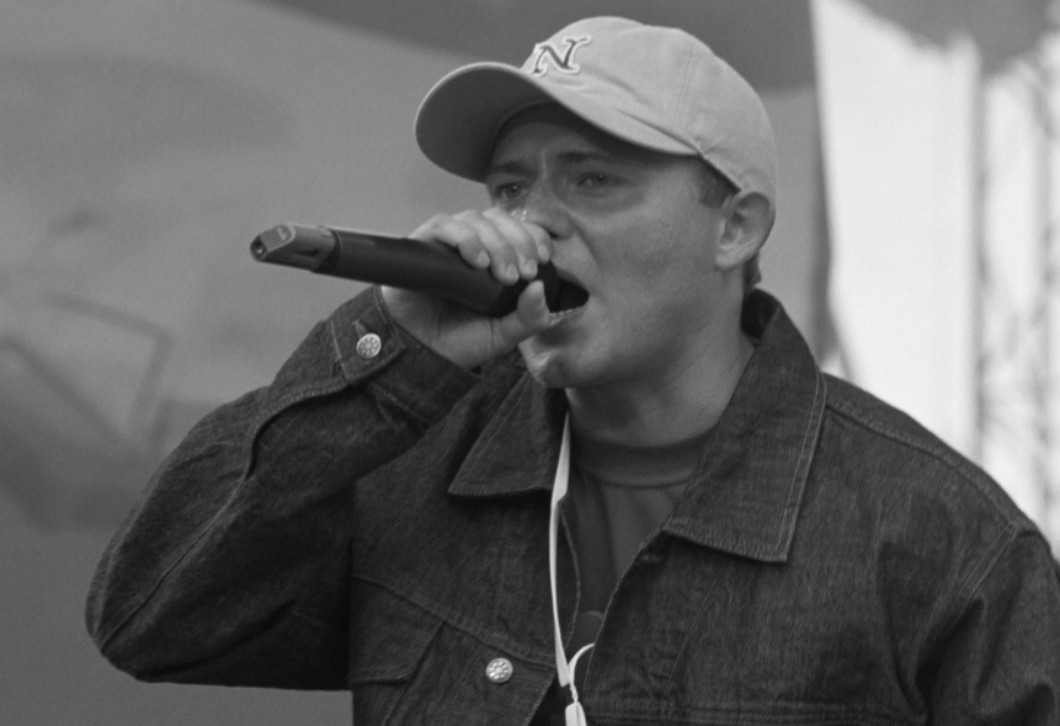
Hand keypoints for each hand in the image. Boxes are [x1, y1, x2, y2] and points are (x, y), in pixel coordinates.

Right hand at [381, 208, 554, 368]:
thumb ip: (529, 318)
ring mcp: (447, 244)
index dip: (534, 236)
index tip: (542, 259)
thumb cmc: (457, 341)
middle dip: (518, 241)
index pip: (519, 229)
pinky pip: (442, 226)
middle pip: (499, 219)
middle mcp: (472, 246)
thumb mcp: (503, 336)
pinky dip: (464, 237)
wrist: (418, 354)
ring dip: (495, 241)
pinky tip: (476, 261)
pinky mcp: (422, 246)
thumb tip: (540, 288)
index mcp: (495, 260)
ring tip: (501, 274)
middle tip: (523, 272)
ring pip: (474, 219)